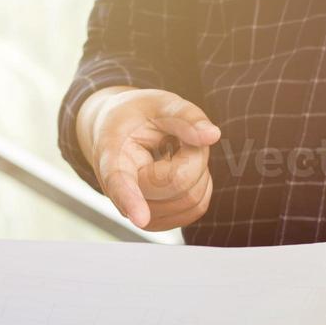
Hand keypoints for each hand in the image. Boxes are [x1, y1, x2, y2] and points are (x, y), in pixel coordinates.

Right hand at [78, 86, 221, 230]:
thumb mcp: (158, 103)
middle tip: (178, 137)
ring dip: (197, 171)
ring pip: (191, 200)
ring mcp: (136, 212)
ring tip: (175, 153)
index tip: (139, 218)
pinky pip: (196, 208)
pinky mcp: (156, 222)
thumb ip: (186, 116)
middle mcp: (118, 191)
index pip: (119, 181)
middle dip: (193, 155)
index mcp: (112, 155)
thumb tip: (213, 135)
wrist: (116, 134)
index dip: (130, 199)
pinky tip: (180, 170)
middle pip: (178, 182)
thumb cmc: (136, 117)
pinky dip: (199, 186)